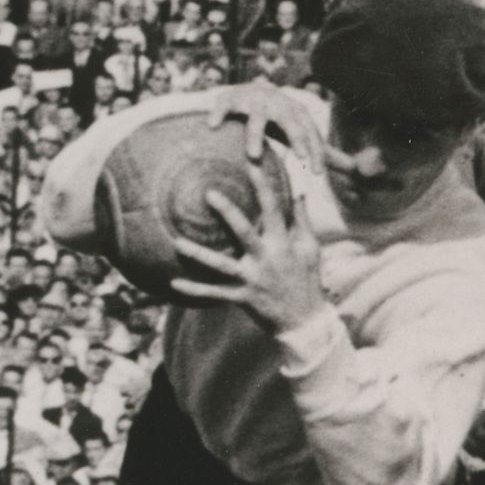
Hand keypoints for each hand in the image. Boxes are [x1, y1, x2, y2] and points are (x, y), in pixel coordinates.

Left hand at [171, 157, 330, 333]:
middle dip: (228, 212)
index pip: (274, 208)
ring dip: (199, 254)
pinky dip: (195, 289)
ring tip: (177, 243)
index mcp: (283, 243)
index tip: (252, 162)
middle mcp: (267, 258)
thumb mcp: (311, 248)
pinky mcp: (242, 297)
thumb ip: (303, 220)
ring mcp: (253, 279)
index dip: (264, 185)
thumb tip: (301, 192)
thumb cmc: (307, 279)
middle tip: (209, 193)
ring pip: (222, 265)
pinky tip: (173, 283)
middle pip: (244, 232)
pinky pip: (214, 293)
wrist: (305, 321)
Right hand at [204, 79, 331, 174]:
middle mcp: (278, 105)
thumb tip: (355, 168)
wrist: (254, 88)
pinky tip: (212, 126)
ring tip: (252, 156)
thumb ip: (324, 151)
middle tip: (300, 158)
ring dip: (254, 136)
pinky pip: (225, 106)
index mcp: (298, 114)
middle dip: (296, 138)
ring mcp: (254, 101)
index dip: (316, 152)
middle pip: (290, 124)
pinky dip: (219, 113)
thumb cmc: (283, 119)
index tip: (319, 174)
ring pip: (256, 120)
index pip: (310, 134)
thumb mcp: (303, 132)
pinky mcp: (232, 98)